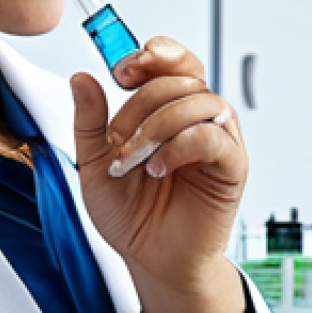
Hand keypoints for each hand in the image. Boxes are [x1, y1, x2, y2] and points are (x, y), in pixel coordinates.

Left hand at [71, 36, 246, 299]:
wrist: (148, 258)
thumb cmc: (128, 212)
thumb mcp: (93, 161)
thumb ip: (89, 120)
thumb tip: (81, 77)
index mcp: (166, 108)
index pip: (172, 61)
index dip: (152, 54)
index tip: (122, 69)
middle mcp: (195, 118)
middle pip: (183, 77)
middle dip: (143, 100)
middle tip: (118, 135)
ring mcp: (216, 141)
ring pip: (200, 101)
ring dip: (159, 124)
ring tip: (135, 158)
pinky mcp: (231, 167)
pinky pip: (213, 138)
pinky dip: (180, 147)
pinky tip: (158, 168)